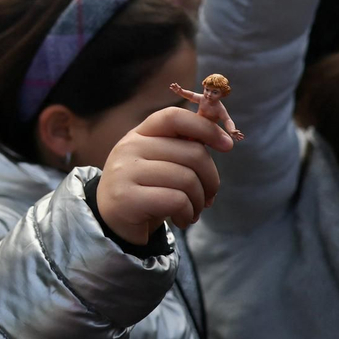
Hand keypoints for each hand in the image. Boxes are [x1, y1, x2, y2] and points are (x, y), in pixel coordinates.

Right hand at [95, 107, 233, 246]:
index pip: (174, 117)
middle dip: (211, 180)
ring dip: (199, 201)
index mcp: (140, 134)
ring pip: (188, 179)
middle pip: (193, 153)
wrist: (111, 221)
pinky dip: (188, 213)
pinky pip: (177, 200)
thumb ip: (182, 148)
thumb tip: (222, 137)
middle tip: (208, 197)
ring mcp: (125, 172)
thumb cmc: (145, 189)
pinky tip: (182, 219)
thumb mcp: (160, 162)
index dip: (205, 127)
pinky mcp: (127, 198)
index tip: (227, 145)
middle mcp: (129, 147)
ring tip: (193, 211)